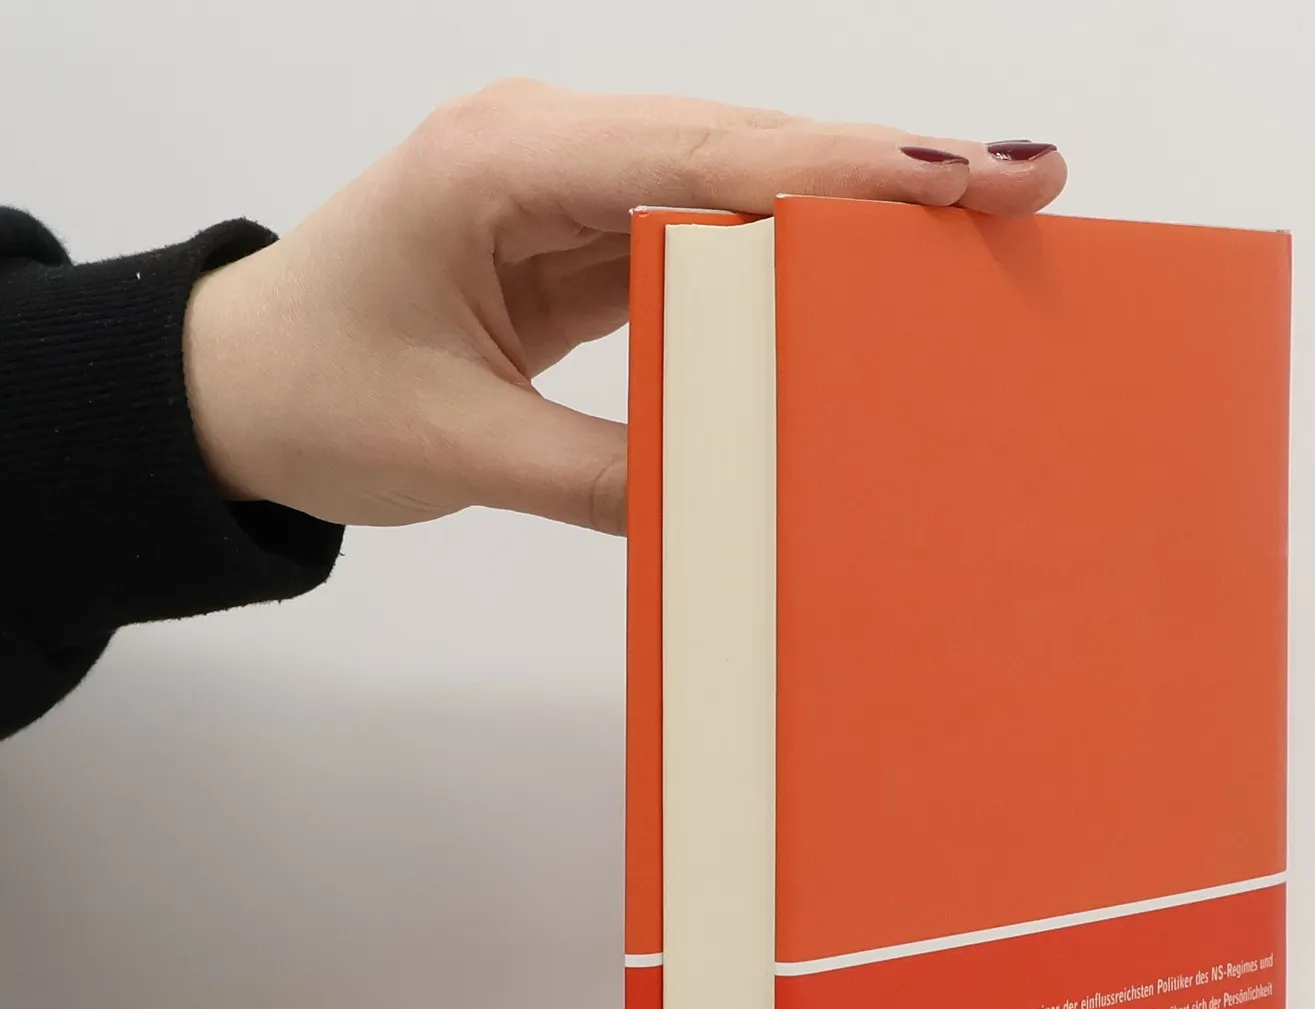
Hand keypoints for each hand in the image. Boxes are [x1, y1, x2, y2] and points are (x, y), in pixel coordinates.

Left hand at [181, 83, 1066, 534]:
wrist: (228, 388)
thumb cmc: (310, 396)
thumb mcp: (454, 448)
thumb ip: (599, 474)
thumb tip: (739, 500)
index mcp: (502, 163)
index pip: (707, 157)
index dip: (847, 168)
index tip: (966, 174)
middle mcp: (549, 147)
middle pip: (749, 145)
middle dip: (890, 167)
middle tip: (1028, 185)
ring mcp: (573, 184)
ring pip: (743, 181)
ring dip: (856, 209)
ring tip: (981, 226)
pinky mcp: (587, 232)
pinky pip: (712, 233)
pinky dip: (795, 257)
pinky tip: (871, 282)